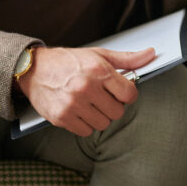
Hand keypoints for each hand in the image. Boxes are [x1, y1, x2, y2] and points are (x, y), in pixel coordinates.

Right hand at [17, 46, 156, 136]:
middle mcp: (86, 87)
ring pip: (103, 123)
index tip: (121, 91)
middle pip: (117, 111)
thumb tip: (151, 54)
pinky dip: (86, 124)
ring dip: (100, 116)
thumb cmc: (69, 62)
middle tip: (103, 97)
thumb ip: (127, 59)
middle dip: (114, 105)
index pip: (129, 93)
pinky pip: (86, 131)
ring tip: (90, 103)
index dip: (127, 94)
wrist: (35, 70)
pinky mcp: (61, 117)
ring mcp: (73, 104)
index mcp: (98, 70)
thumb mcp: (99, 55)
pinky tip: (80, 111)